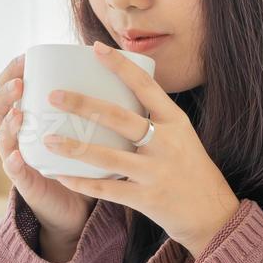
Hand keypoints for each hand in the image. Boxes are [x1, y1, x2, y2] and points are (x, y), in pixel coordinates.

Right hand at [0, 53, 92, 248]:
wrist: (76, 204)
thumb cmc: (80, 159)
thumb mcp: (80, 126)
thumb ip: (88, 100)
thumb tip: (110, 60)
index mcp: (28, 118)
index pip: (8, 88)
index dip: (11, 72)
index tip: (24, 59)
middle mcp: (17, 136)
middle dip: (4, 94)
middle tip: (19, 84)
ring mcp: (18, 159)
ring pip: (3, 138)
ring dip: (8, 124)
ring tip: (18, 114)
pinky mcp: (25, 183)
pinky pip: (15, 172)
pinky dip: (14, 163)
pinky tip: (18, 156)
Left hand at [42, 41, 240, 259]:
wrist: (213, 214)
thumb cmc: (191, 170)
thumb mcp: (182, 136)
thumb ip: (154, 119)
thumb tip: (115, 96)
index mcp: (176, 122)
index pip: (146, 86)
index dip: (120, 66)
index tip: (96, 48)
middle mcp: (166, 143)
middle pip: (119, 118)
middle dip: (84, 105)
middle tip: (55, 96)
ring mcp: (155, 172)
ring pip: (107, 157)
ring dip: (74, 147)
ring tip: (49, 139)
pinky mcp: (146, 198)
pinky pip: (107, 189)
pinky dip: (82, 183)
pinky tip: (61, 176)